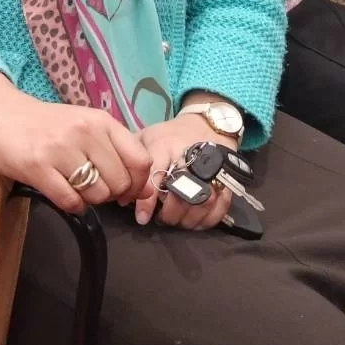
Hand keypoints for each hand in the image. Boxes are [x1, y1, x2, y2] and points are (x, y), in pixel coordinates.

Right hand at [0, 71, 153, 214]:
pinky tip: (63, 194)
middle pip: (120, 182)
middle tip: (94, 188)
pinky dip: (71, 205)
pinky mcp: (37, 167)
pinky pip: (70, 201)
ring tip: (75, 187)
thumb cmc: (46, 123)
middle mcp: (85, 132)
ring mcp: (60, 149)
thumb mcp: (84, 124)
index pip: (140, 159)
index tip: (126, 190)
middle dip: (111, 194)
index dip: (138, 183)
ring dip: (89, 199)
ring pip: (96, 194)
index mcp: (101, 121)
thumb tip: (143, 189)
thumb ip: (114, 150)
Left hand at [135, 114, 236, 230]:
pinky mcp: (226, 178)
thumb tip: (118, 192)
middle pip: (182, 193)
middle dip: (170, 213)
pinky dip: (207, 220)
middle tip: (162, 219)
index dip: (147, 201)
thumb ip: (131, 159)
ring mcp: (211, 168)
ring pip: (203, 202)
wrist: (207, 123)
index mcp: (165, 145)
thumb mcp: (147, 137)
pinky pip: (220, 206)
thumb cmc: (170, 135)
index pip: (155, 176)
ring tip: (177, 221)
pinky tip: (195, 221)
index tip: (141, 218)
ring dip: (188, 219)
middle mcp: (189, 157)